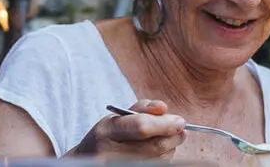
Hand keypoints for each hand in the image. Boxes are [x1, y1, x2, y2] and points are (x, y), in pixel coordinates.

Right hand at [67, 99, 186, 158]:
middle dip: (174, 135)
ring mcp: (122, 166)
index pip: (141, 127)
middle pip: (156, 145)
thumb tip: (163, 108)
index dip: (165, 124)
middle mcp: (112, 154)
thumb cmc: (107, 136)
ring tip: (164, 138)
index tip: (180, 121)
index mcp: (108, 132)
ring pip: (161, 158)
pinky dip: (165, 157)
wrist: (88, 160)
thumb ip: (142, 108)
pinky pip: (159, 165)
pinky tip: (158, 151)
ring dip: (170, 146)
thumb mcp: (117, 117)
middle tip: (181, 128)